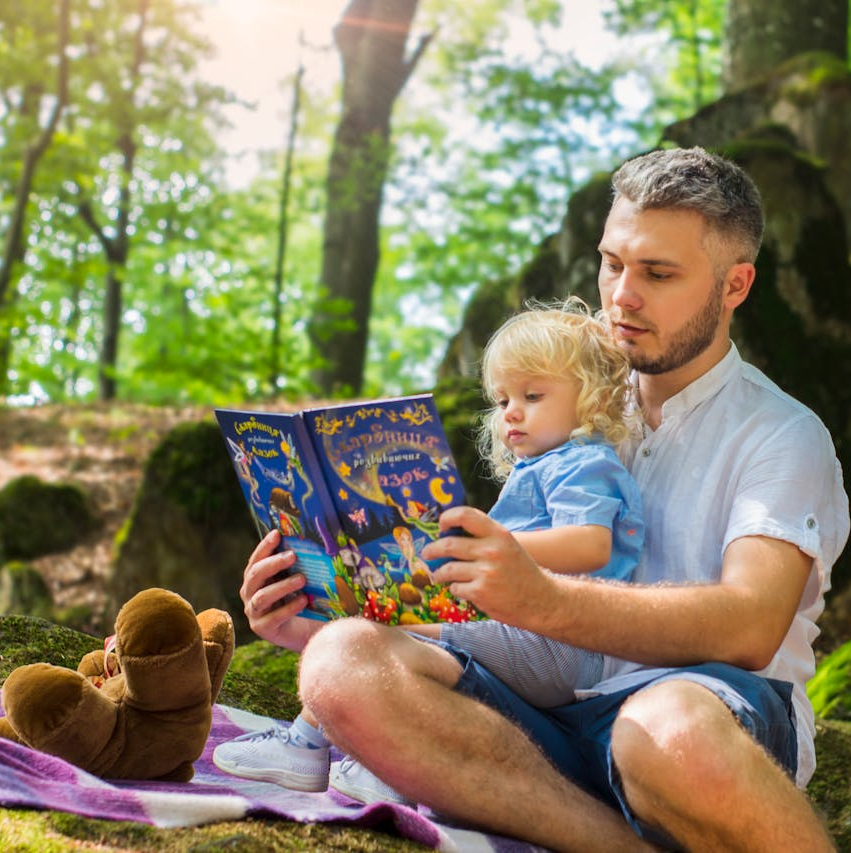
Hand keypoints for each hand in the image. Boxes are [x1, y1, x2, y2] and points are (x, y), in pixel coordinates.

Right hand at [240, 530, 320, 650]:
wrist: (307, 630)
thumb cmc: (302, 598)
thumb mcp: (298, 579)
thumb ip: (297, 565)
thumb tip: (309, 542)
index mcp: (256, 578)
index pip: (256, 559)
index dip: (265, 546)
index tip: (277, 534)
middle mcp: (250, 593)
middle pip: (255, 575)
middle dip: (273, 563)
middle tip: (293, 555)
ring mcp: (254, 612)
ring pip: (262, 596)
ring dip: (282, 586)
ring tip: (302, 579)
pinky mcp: (263, 628)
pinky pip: (273, 617)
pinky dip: (289, 608)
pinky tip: (304, 600)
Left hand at [423, 506, 552, 626]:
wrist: (541, 600)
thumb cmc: (520, 571)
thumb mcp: (507, 546)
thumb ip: (484, 537)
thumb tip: (449, 533)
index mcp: (498, 534)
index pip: (466, 515)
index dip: (448, 518)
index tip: (441, 526)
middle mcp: (491, 550)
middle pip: (448, 544)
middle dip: (432, 549)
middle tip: (427, 553)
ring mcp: (485, 572)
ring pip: (447, 569)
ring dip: (440, 573)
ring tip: (439, 575)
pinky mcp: (480, 592)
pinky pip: (455, 587)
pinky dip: (455, 589)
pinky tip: (462, 589)